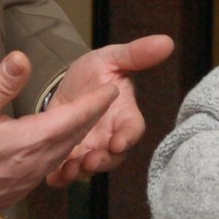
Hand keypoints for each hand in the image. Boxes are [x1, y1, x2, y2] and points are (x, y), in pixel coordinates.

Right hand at [0, 51, 118, 218]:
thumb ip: (0, 84)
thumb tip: (21, 58)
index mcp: (29, 140)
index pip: (74, 117)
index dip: (95, 102)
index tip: (112, 89)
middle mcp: (36, 163)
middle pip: (75, 135)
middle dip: (93, 115)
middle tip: (107, 98)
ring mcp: (30, 179)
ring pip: (65, 152)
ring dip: (79, 133)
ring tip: (88, 116)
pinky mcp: (21, 189)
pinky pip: (51, 165)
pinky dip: (62, 149)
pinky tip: (58, 143)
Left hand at [43, 34, 174, 186]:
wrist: (67, 84)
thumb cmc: (96, 71)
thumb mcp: (112, 58)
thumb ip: (136, 54)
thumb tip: (167, 41)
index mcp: (124, 114)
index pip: (133, 129)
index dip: (128, 137)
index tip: (118, 142)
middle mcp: (111, 136)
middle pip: (114, 156)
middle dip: (103, 161)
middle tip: (90, 161)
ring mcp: (92, 148)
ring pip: (91, 167)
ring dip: (81, 172)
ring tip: (69, 171)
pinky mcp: (71, 155)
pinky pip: (68, 170)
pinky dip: (61, 177)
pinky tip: (51, 178)